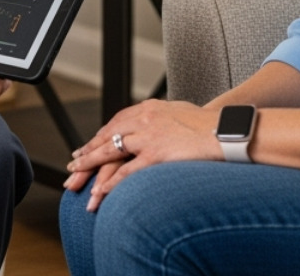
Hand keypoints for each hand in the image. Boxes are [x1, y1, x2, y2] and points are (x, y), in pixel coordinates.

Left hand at [64, 99, 223, 210]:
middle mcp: (144, 118)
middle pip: (107, 136)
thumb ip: (164, 118)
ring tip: (76, 178)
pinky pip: (127, 170)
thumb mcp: (180, 113)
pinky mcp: (155, 152)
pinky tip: (100, 191)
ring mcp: (148, 135)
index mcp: (149, 108)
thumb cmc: (209, 125)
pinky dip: (111, 182)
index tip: (86, 147)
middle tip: (73, 165)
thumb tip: (159, 122)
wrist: (226, 130)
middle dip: (87, 152)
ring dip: (91, 166)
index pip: (116, 123)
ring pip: (110, 152)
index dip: (99, 137)